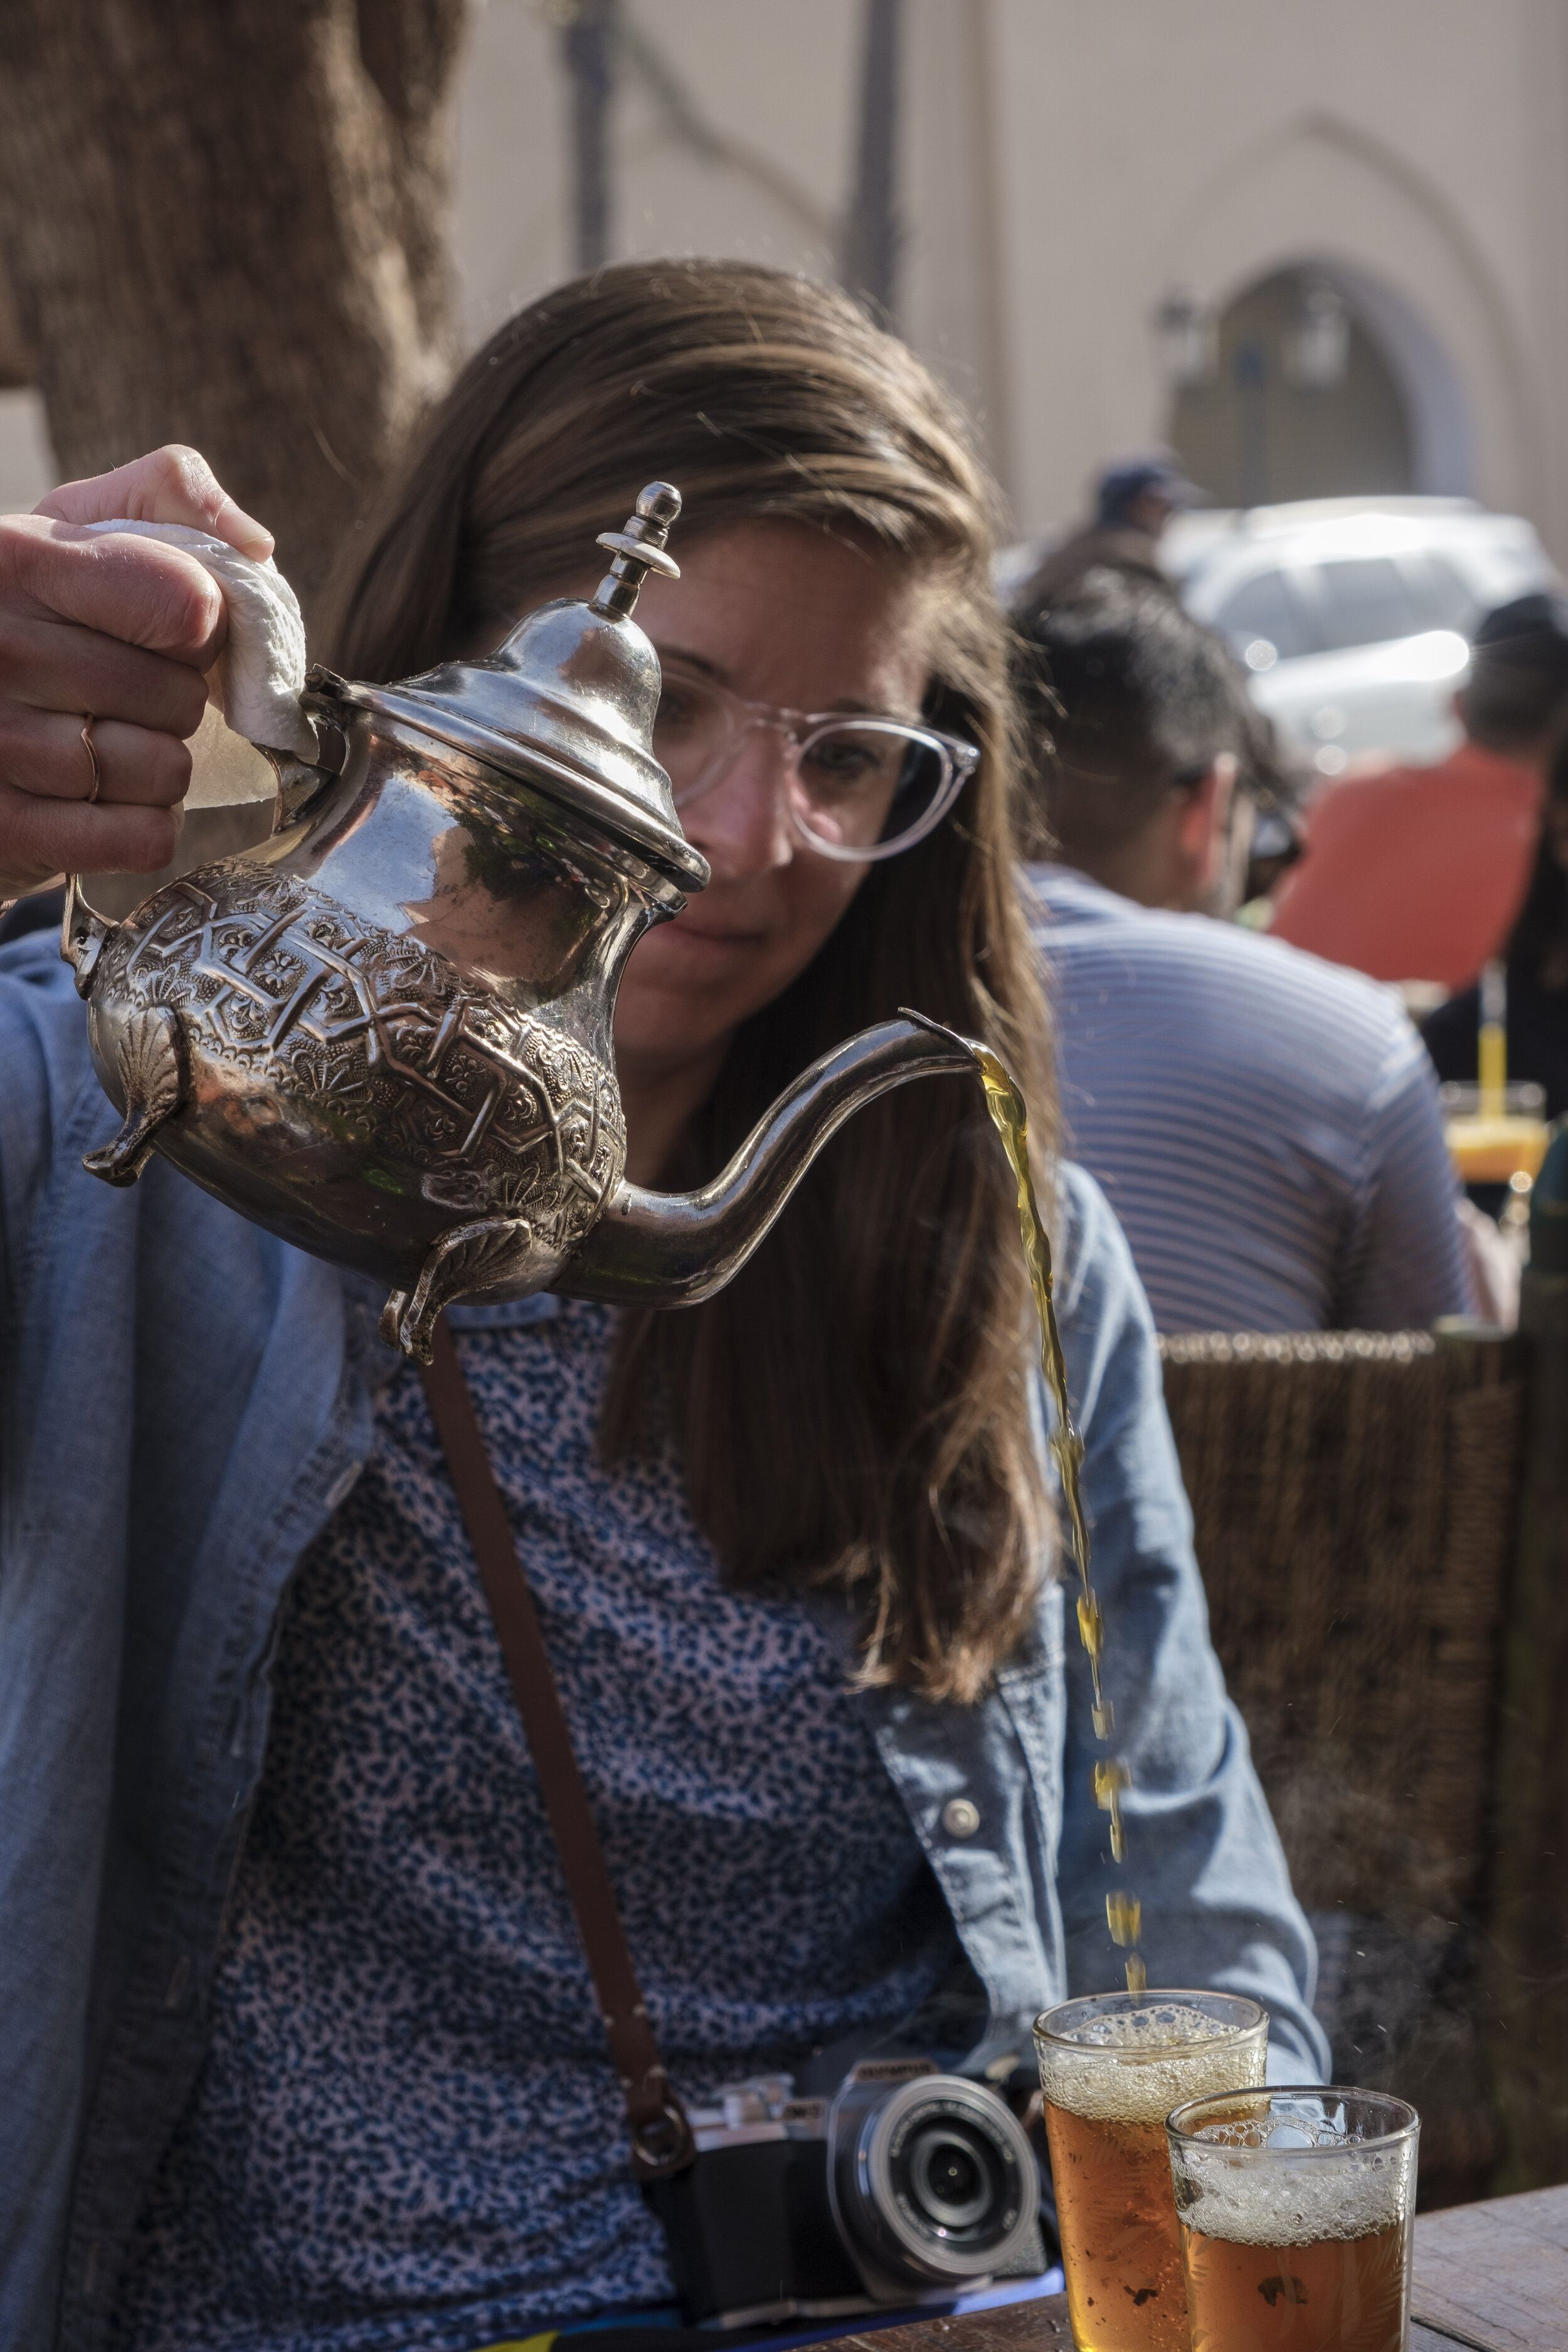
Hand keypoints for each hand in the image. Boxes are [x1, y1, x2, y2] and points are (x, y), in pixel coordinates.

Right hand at [0, 445, 272, 896]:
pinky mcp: (9, 829)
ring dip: (156, 769)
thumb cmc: (28, 619)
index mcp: (17, 558)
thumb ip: (165, 495)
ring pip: (166, 772)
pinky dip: (141, 828)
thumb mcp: (72, 532)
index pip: (187, 604)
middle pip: (181, 697)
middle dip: (172, 703)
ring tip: (102, 746)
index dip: (200, 629)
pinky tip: (99, 802)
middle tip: (119, 698)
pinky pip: (144, 838)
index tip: (168, 636)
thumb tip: (255, 544)